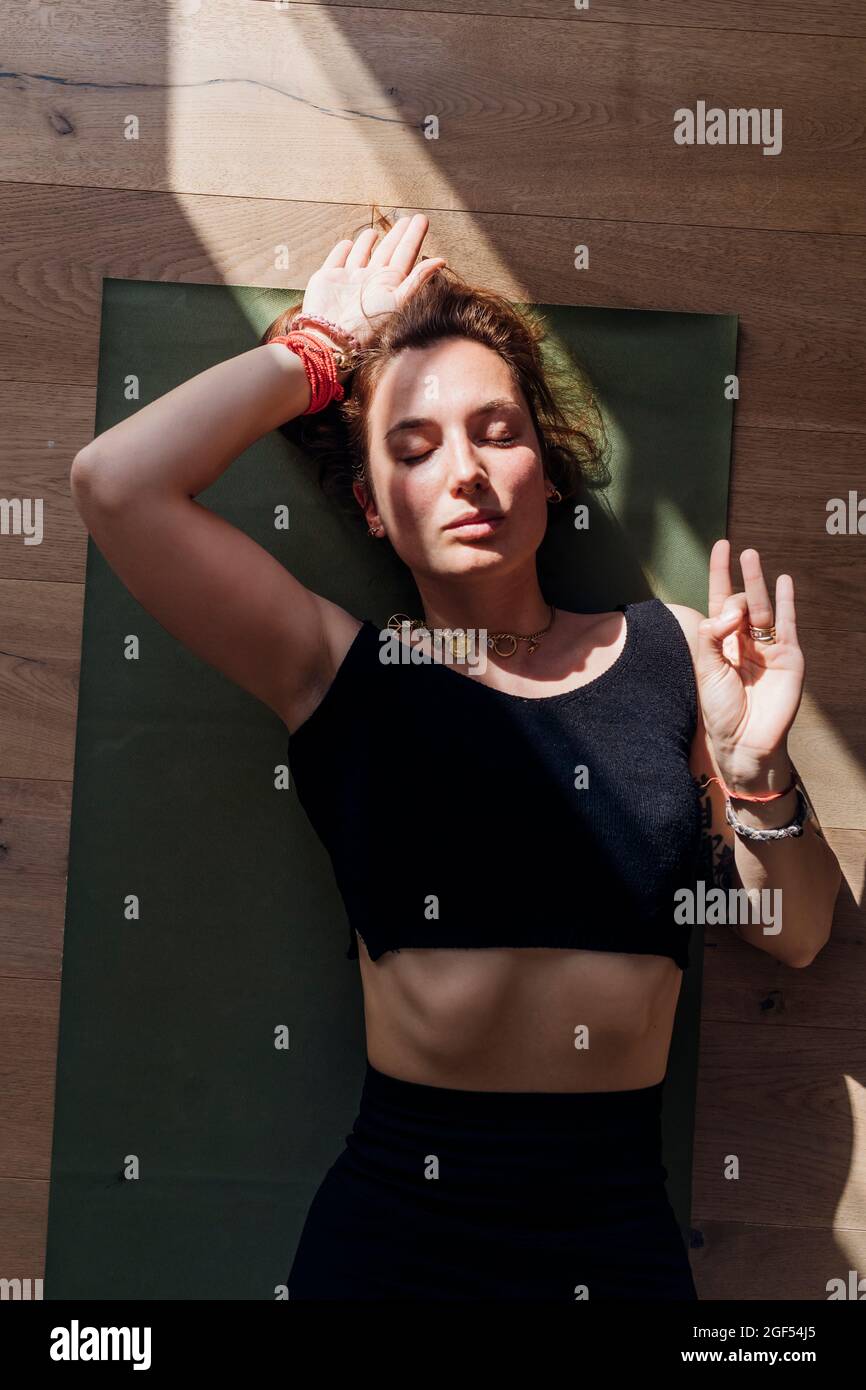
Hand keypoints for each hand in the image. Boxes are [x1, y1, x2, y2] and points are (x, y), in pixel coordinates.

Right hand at [299, 214, 446, 349]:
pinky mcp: (328, 278)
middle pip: (387, 251)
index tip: (421, 219)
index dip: (413, 236)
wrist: (333, 338)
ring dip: (367, 242)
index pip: (405, 254)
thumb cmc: (367, 324)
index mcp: (389, 283)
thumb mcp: (398, 301)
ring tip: (374, 232)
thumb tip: (442, 261)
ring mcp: (349, 279)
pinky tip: (347, 243)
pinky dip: (342, 250)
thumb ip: (418, 280)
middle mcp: (370, 279)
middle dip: (396, 235)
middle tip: (405, 220)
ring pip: (361, 254)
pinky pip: (337, 259)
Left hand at [696, 540, 804, 792]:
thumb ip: (711, 637)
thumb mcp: (706, 670)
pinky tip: (784, 582)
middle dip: (740, 580)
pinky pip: (787, 624)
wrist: (744, 741)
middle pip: (741, 601)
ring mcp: (768, 648)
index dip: (720, 573)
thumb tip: (726, 610)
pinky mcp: (788, 657)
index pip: (720, 600)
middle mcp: (744, 641)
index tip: (720, 546)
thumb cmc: (720, 710)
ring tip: (753, 556)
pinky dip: (786, 602)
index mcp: (721, 643)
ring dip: (758, 581)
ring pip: (762, 608)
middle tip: (741, 554)